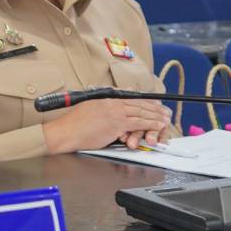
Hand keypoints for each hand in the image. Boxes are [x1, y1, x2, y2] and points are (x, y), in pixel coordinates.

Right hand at [42, 98, 171, 153]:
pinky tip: (157, 125)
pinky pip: (138, 123)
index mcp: (106, 100)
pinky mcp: (116, 124)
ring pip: (141, 112)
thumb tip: (113, 103)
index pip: (130, 98)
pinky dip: (150, 124)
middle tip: (165, 110)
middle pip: (139, 104)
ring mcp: (115, 113)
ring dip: (155, 115)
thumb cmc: (73, 125)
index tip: (154, 104)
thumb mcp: (89, 108)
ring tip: (165, 118)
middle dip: (154, 108)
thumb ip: (103, 105)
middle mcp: (112, 104)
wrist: (65, 132)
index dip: (145, 101)